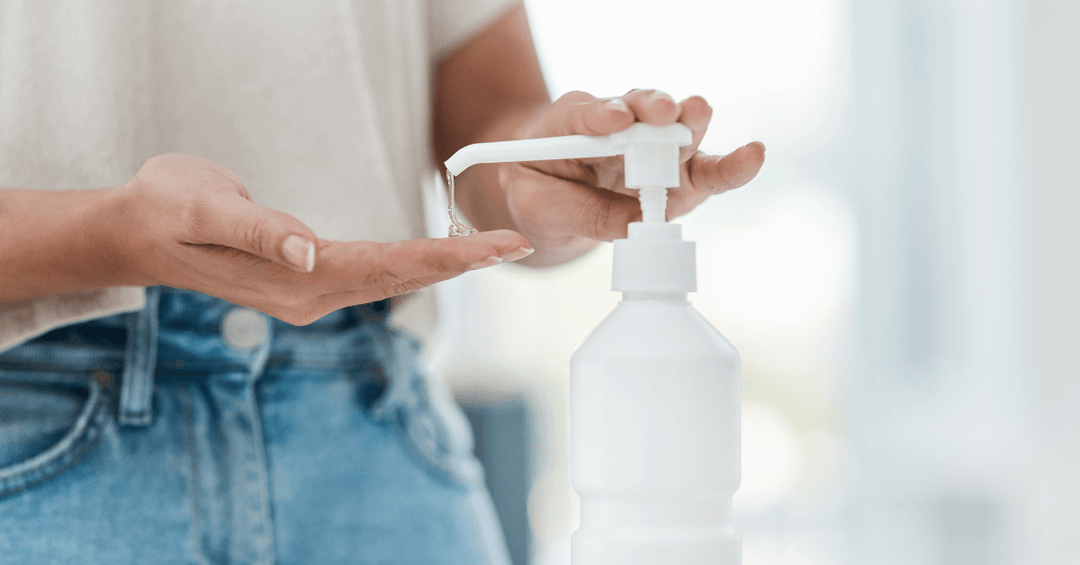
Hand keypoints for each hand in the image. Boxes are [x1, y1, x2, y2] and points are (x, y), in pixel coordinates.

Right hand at [114, 154, 530, 324]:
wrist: (135, 230)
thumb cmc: (167, 209)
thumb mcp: (205, 208)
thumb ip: (261, 230)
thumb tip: (311, 253)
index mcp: (294, 278)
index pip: (386, 267)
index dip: (445, 258)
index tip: (493, 248)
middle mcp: (309, 295)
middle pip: (401, 278)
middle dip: (462, 264)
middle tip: (516, 244)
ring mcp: (309, 292)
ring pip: (391, 279)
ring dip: (444, 266)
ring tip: (494, 250)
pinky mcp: (306, 279)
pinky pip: (373, 274)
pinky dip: (413, 264)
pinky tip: (438, 257)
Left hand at [500, 90, 764, 264]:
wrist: (550, 201)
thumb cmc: (539, 192)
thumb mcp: (538, 208)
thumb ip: (581, 213)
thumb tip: (635, 224)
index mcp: (571, 122)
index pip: (584, 113)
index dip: (600, 114)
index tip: (613, 118)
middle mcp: (619, 124)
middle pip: (640, 109)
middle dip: (651, 109)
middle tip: (661, 112)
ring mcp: (653, 149)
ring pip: (676, 132)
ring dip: (689, 124)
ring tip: (699, 115)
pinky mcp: (680, 176)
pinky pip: (706, 170)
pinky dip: (730, 166)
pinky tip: (752, 156)